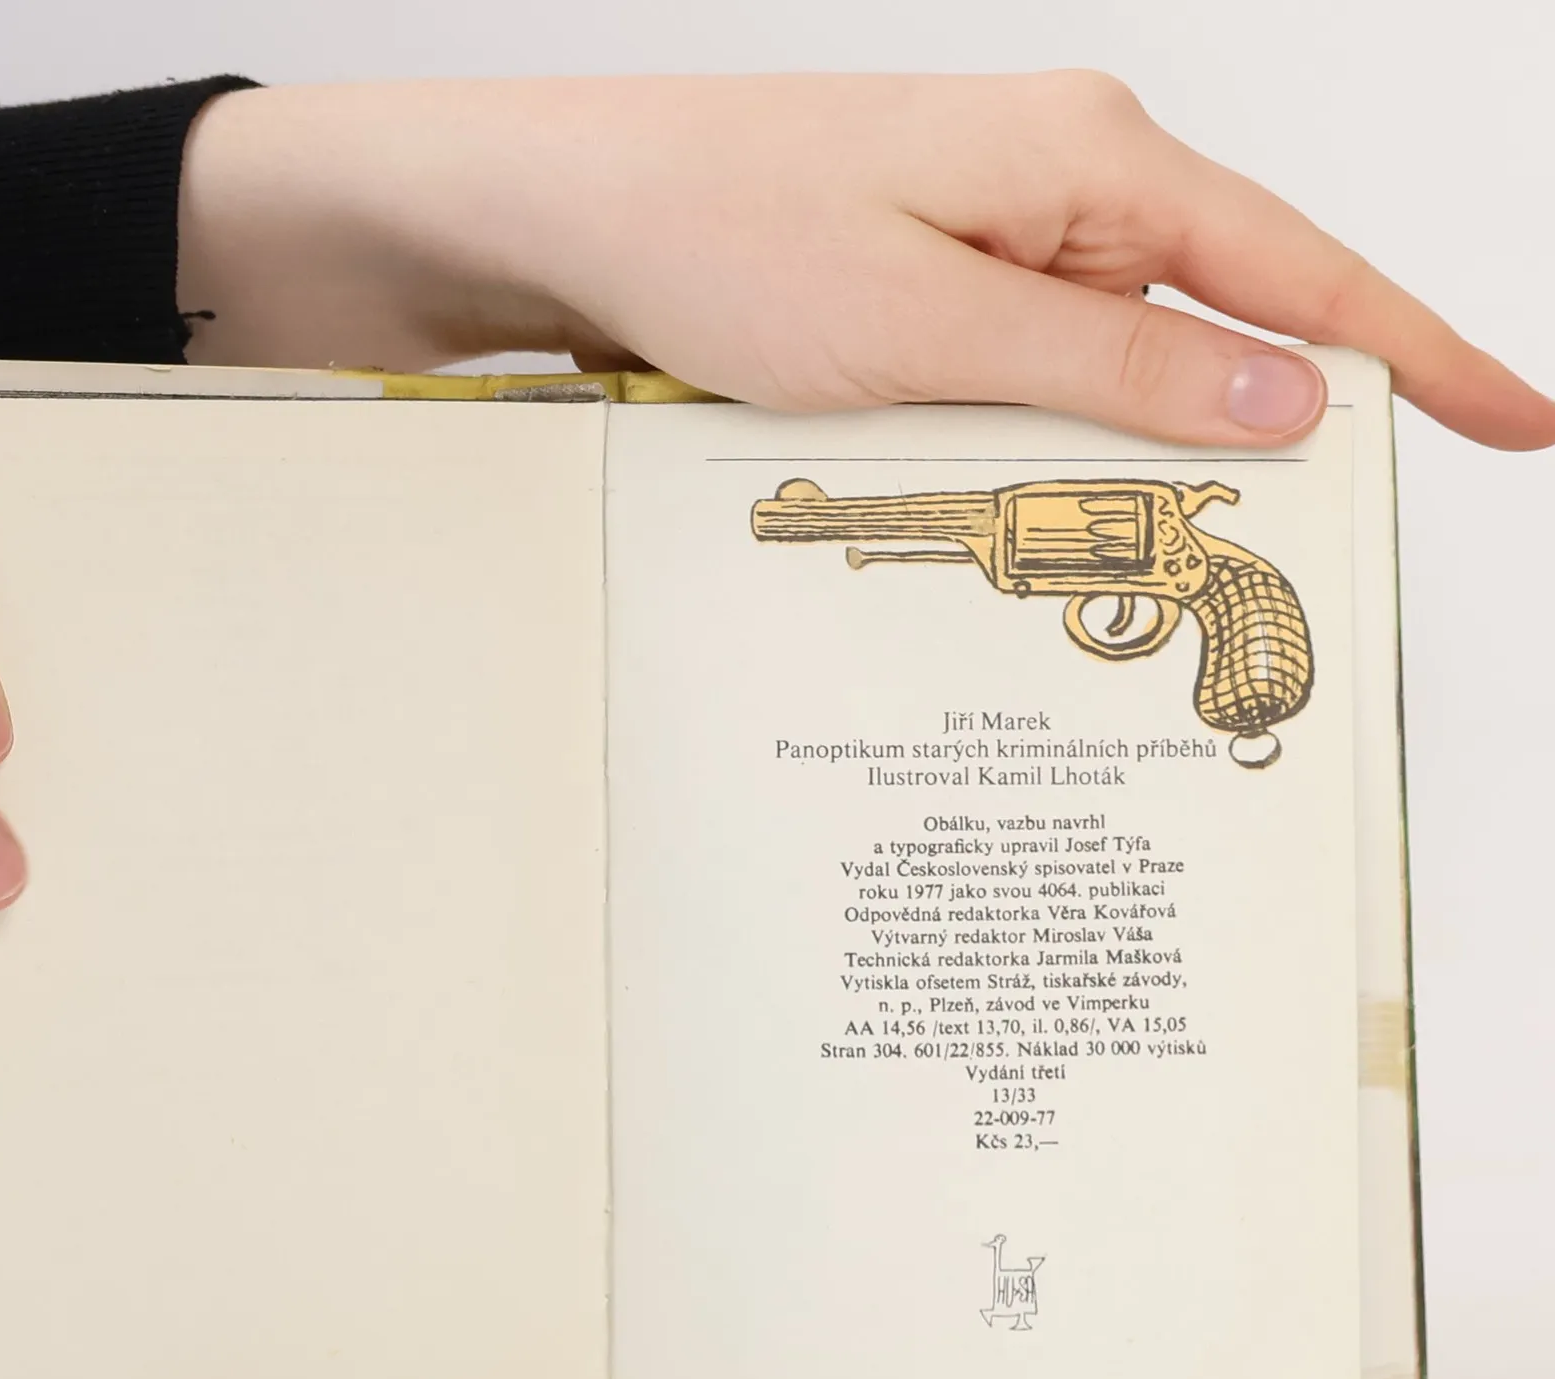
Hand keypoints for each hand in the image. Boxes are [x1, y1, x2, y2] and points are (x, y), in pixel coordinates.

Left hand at [178, 72, 1554, 449]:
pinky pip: (1025, 383)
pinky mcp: (929, 296)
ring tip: (1116, 569)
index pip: (1299, 272)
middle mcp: (1055, 192)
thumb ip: (1108, 372)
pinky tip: (1018, 513)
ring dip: (1121, 471)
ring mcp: (989, 246)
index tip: (1511, 422)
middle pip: (1216, 334)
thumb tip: (1279, 400)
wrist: (562, 216)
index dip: (1416, 354)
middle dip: (1256, 448)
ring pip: (1111, 379)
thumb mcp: (925, 327)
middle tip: (1295, 561)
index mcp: (1086, 165)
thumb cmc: (713, 230)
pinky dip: (1037, 455)